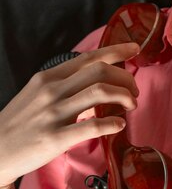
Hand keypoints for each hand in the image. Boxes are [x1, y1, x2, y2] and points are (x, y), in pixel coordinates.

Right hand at [0, 42, 139, 187]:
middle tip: (134, 92)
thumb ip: (64, 83)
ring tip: (131, 106)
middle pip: (101, 71)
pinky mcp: (54, 139)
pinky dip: (113, 124)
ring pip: (100, 92)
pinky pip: (92, 126)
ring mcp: (53, 114)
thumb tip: (96, 77)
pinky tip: (119, 125)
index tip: (135, 49)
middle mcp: (52, 90)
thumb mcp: (37, 93)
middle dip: (126, 78)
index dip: (116, 51)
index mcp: (49, 77)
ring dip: (124, 96)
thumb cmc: (19, 123)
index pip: (89, 57)